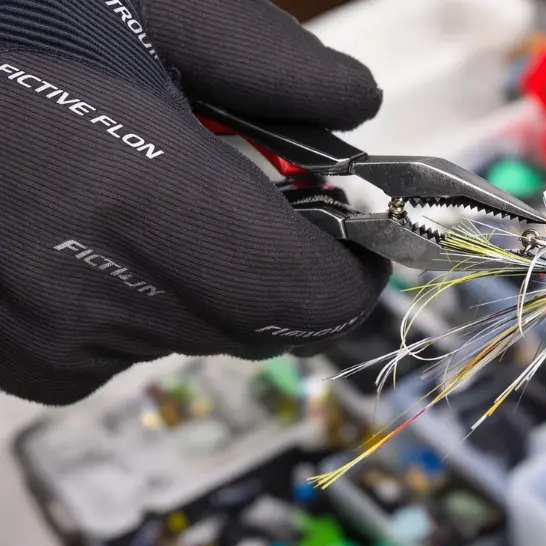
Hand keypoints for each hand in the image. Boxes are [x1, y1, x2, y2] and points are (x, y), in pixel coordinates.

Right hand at [0, 0, 388, 402]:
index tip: (358, 236)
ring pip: (192, 333)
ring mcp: (42, 339)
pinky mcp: (11, 360)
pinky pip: (121, 346)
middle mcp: (90, 294)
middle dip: (281, 267)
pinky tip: (89, 227)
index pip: (312, 300)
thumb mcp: (157, 5)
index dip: (353, 273)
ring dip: (204, 277)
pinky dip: (136, 298)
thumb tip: (359, 106)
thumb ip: (278, 63)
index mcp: (142, 200)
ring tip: (147, 191)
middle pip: (261, 325)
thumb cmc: (15, 16)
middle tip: (251, 194)